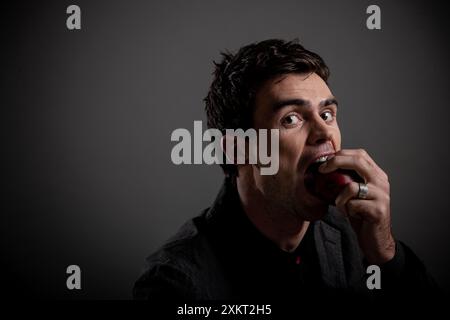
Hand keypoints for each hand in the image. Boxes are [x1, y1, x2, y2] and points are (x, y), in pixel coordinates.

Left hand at [319, 149, 395, 264]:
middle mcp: (381, 182)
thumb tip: (324, 168)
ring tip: (341, 205)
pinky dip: (346, 210)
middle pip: (358, 162)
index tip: (324, 162)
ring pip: (351, 186)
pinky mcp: (378, 210)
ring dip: (339, 197)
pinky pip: (352, 204)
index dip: (341, 155)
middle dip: (336, 162)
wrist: (375, 239)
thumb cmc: (361, 215)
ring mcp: (381, 196)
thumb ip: (346, 179)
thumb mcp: (353, 193)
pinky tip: (351, 215)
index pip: (360, 154)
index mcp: (376, 175)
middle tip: (322, 170)